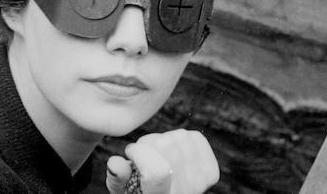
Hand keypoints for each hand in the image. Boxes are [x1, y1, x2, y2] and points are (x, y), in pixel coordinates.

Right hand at [105, 129, 219, 193]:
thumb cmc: (135, 192)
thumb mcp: (121, 190)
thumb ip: (117, 177)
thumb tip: (115, 162)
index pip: (159, 171)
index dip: (139, 153)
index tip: (129, 153)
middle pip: (168, 146)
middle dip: (148, 143)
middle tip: (142, 156)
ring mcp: (201, 184)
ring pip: (180, 137)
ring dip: (163, 140)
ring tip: (156, 155)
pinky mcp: (210, 173)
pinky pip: (195, 138)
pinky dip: (181, 139)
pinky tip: (172, 153)